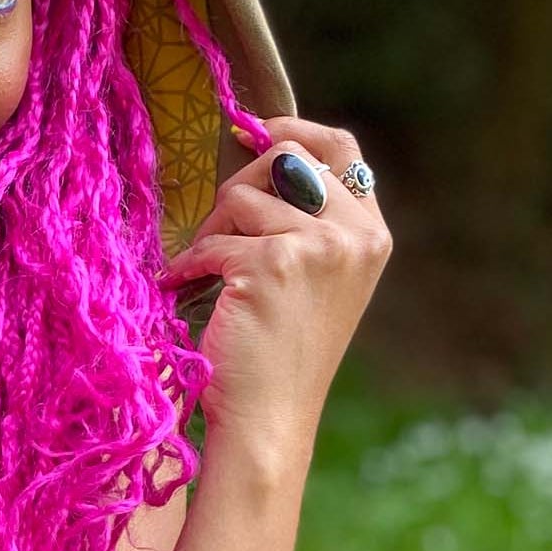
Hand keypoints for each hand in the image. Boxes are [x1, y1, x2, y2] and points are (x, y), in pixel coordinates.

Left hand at [161, 116, 392, 480]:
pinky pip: (214, 240)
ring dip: (210, 231)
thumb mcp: (314, 283)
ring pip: (243, 196)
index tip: (251, 130)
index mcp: (370, 235)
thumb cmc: (279, 360)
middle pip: (287, 159)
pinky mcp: (272, 264)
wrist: (270, 420)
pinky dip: (189, 263)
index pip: (340, 150)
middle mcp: (353, 235)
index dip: (293, 130)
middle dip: (239, 187)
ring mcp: (317, 247)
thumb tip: (264, 161)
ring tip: (201, 272)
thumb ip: (308, 225)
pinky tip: (181, 287)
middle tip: (215, 232)